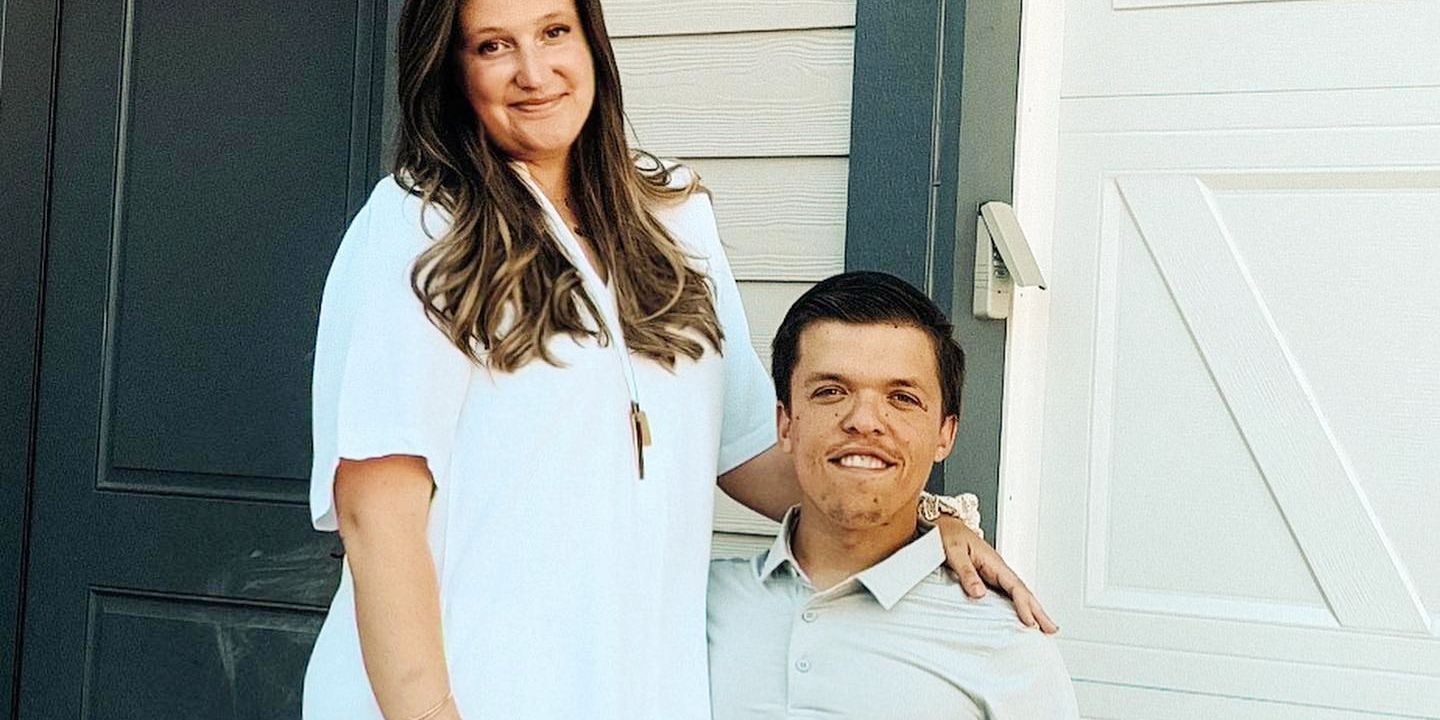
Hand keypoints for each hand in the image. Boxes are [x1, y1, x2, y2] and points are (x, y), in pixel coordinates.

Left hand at [933, 516, 1057, 633]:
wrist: (942, 524)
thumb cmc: (948, 534)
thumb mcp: (954, 551)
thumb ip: (966, 572)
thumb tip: (979, 593)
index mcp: (993, 562)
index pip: (1015, 586)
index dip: (1024, 605)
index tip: (1030, 621)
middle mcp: (997, 568)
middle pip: (1023, 592)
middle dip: (1038, 611)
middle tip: (1051, 629)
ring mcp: (994, 573)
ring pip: (1018, 594)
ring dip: (1032, 609)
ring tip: (1043, 627)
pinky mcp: (988, 577)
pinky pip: (1008, 593)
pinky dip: (1018, 605)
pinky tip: (1021, 615)